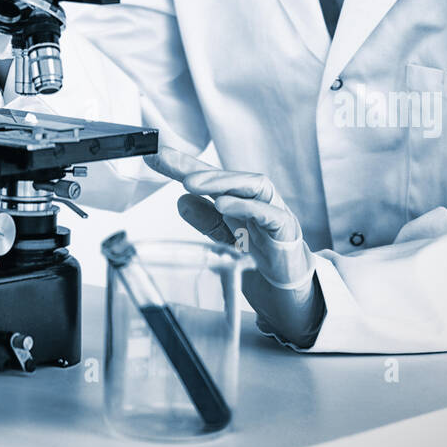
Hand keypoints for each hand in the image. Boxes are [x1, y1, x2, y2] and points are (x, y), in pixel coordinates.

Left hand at [145, 148, 325, 348]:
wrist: (290, 290)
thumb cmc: (260, 258)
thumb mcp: (224, 239)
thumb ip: (206, 220)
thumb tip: (181, 201)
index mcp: (240, 201)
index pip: (211, 178)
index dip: (184, 165)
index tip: (156, 156)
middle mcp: (257, 201)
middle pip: (233, 176)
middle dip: (202, 169)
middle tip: (174, 169)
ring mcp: (275, 212)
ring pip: (255, 186)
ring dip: (224, 182)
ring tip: (193, 184)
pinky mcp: (287, 230)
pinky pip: (270, 213)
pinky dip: (248, 207)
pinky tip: (225, 205)